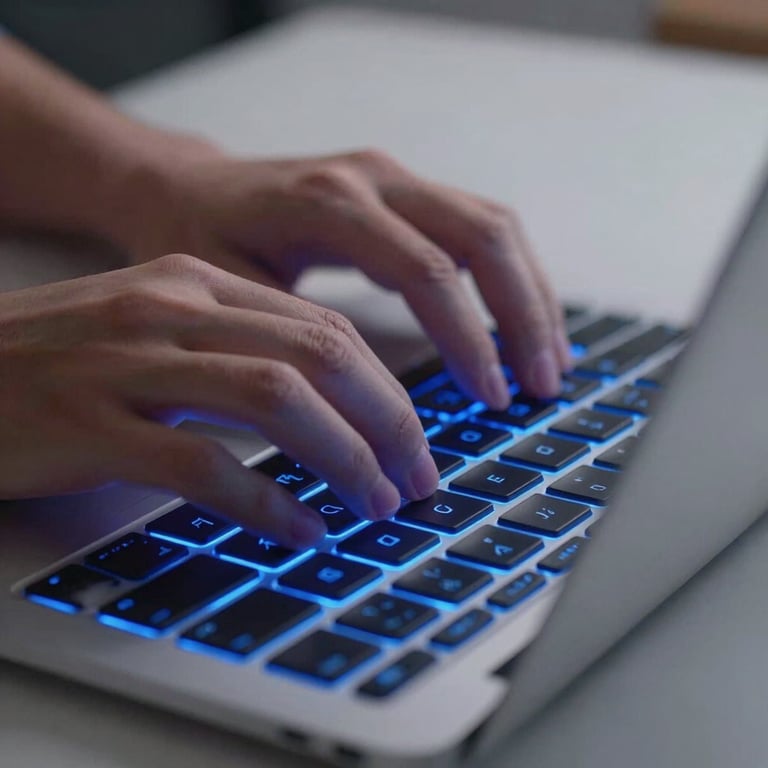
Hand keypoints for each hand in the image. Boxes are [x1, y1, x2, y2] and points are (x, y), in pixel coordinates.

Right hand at [0, 254, 438, 547]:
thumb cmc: (59, 358)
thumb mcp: (157, 331)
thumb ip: (237, 354)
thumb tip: (329, 409)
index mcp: (197, 283)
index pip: (325, 328)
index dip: (386, 389)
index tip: (415, 441)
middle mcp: (172, 310)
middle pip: (320, 356)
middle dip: (388, 423)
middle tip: (419, 480)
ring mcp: (129, 362)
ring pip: (277, 401)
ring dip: (344, 459)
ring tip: (376, 506)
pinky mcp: (90, 423)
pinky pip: (202, 463)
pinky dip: (265, 502)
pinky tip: (300, 531)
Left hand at [110, 143, 570, 406]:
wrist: (184, 188)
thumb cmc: (196, 238)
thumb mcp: (225, 289)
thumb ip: (293, 339)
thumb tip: (357, 414)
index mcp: (329, 202)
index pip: (427, 272)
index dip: (469, 340)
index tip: (490, 400)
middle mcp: (373, 178)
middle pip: (484, 236)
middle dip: (523, 316)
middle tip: (542, 386)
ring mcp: (394, 179)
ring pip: (494, 227)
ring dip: (531, 297)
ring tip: (548, 364)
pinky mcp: (403, 193)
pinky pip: (478, 228)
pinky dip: (510, 280)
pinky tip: (521, 327)